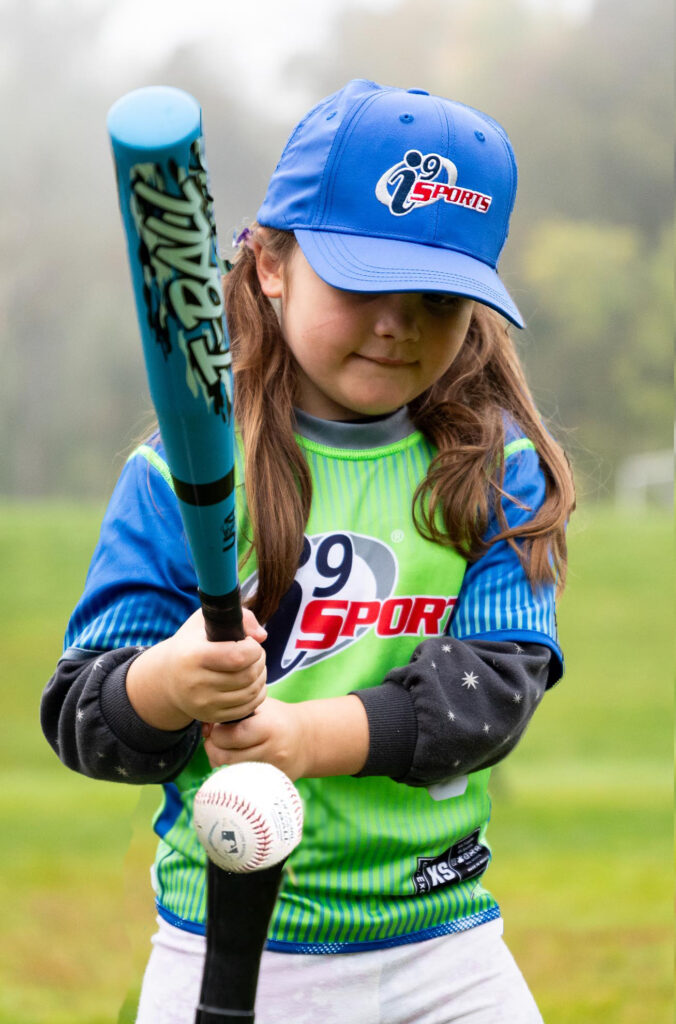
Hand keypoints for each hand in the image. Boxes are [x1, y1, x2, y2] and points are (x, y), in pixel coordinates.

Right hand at [126, 607, 267, 730]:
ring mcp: (203, 704)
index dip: (253, 648)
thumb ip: (239, 618)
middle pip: (247, 675)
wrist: (168, 677)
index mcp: (193, 656)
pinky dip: (257, 694)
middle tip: (255, 654)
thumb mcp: (206, 621)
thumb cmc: (192, 643)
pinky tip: (252, 682)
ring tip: (255, 666)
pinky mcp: (211, 717)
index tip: (250, 642)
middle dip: (260, 661)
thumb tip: (262, 636)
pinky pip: (247, 708)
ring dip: (261, 677)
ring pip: (251, 692)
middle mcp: (196, 683)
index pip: (237, 656)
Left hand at [203, 698, 309, 780]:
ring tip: (224, 750)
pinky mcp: (270, 786)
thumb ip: (233, 713)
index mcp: (268, 728)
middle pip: (225, 758)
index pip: (229, 736)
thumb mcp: (260, 706)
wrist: (306, 740)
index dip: (216, 732)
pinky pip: (239, 784)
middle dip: (213, 747)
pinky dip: (230, 774)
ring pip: (228, 774)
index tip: (218, 727)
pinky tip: (234, 763)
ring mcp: (271, 772)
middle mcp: (271, 752)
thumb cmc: (277, 718)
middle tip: (216, 740)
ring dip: (219, 762)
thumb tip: (206, 727)